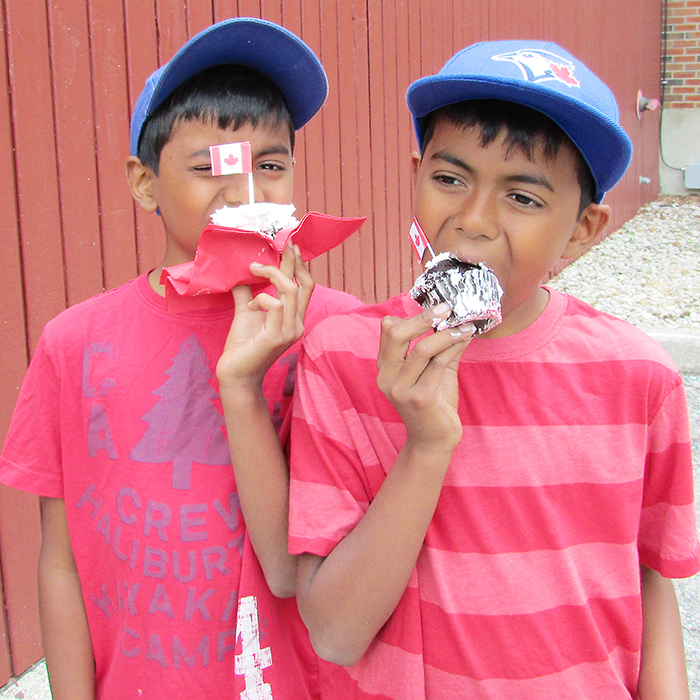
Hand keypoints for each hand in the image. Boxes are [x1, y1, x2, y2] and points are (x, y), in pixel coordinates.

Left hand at [216, 244, 313, 391]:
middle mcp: (297, 323)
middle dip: (292, 261)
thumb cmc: (242, 347)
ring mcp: (289, 331)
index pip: (304, 286)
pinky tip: (250, 306)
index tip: (289, 244)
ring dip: (271, 274)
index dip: (299, 264)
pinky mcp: (277, 336)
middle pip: (303, 284)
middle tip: (281, 242)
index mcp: (293, 318)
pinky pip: (274, 305)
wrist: (236, 375)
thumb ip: (247, 293)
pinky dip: (261, 298)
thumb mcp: (246, 312)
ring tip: (253, 268)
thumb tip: (240, 271)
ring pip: (290, 290)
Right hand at [376, 303, 473, 451]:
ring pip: (421, 349)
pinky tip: (465, 339)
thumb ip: (442, 348)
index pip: (388, 330)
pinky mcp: (420, 398)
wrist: (433, 441)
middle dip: (423, 317)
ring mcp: (401, 389)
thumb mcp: (435, 372)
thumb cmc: (434, 405)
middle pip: (395, 334)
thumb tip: (458, 321)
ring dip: (446, 334)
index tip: (435, 308)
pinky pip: (438, 365)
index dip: (410, 315)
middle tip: (446, 308)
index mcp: (385, 368)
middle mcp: (387, 377)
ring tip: (464, 326)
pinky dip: (453, 348)